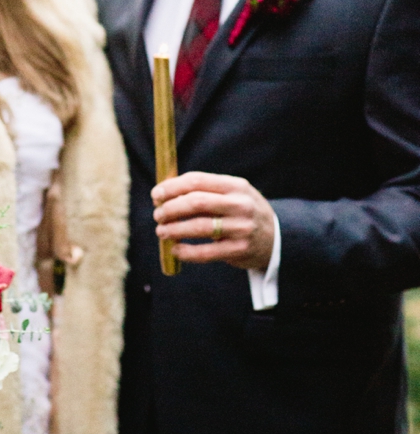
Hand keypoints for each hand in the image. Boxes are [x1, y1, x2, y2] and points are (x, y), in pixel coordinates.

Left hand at [152, 171, 275, 270]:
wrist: (277, 239)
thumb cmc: (243, 213)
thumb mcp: (233, 194)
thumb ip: (205, 191)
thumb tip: (165, 193)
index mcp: (235, 186)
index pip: (197, 181)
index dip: (172, 187)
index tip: (156, 194)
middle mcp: (240, 205)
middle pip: (196, 202)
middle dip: (171, 208)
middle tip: (158, 214)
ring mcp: (241, 228)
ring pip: (199, 227)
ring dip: (174, 229)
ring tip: (161, 231)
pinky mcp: (239, 250)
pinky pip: (207, 252)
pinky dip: (187, 251)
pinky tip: (175, 249)